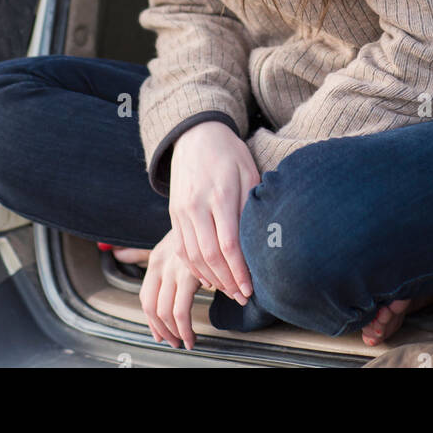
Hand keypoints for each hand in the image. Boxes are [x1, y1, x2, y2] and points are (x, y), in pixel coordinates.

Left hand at [139, 227, 205, 349]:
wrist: (214, 217)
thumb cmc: (193, 233)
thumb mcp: (165, 242)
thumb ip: (140, 252)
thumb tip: (116, 253)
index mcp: (155, 260)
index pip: (146, 298)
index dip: (151, 321)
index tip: (160, 335)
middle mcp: (161, 265)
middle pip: (153, 308)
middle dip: (164, 331)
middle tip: (174, 342)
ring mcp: (174, 269)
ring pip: (166, 312)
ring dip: (176, 333)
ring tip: (187, 340)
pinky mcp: (191, 274)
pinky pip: (182, 310)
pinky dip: (186, 327)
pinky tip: (193, 332)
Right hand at [168, 120, 259, 305]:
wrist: (196, 135)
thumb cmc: (228, 154)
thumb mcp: (247, 172)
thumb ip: (250, 205)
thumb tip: (258, 240)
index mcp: (220, 195)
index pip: (229, 244)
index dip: (240, 271)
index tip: (251, 288)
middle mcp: (197, 206)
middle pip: (210, 255)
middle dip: (228, 282)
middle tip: (242, 296)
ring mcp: (181, 211)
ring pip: (193, 256)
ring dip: (212, 278)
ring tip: (229, 290)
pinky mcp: (173, 214)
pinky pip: (181, 249)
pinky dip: (194, 268)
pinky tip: (210, 277)